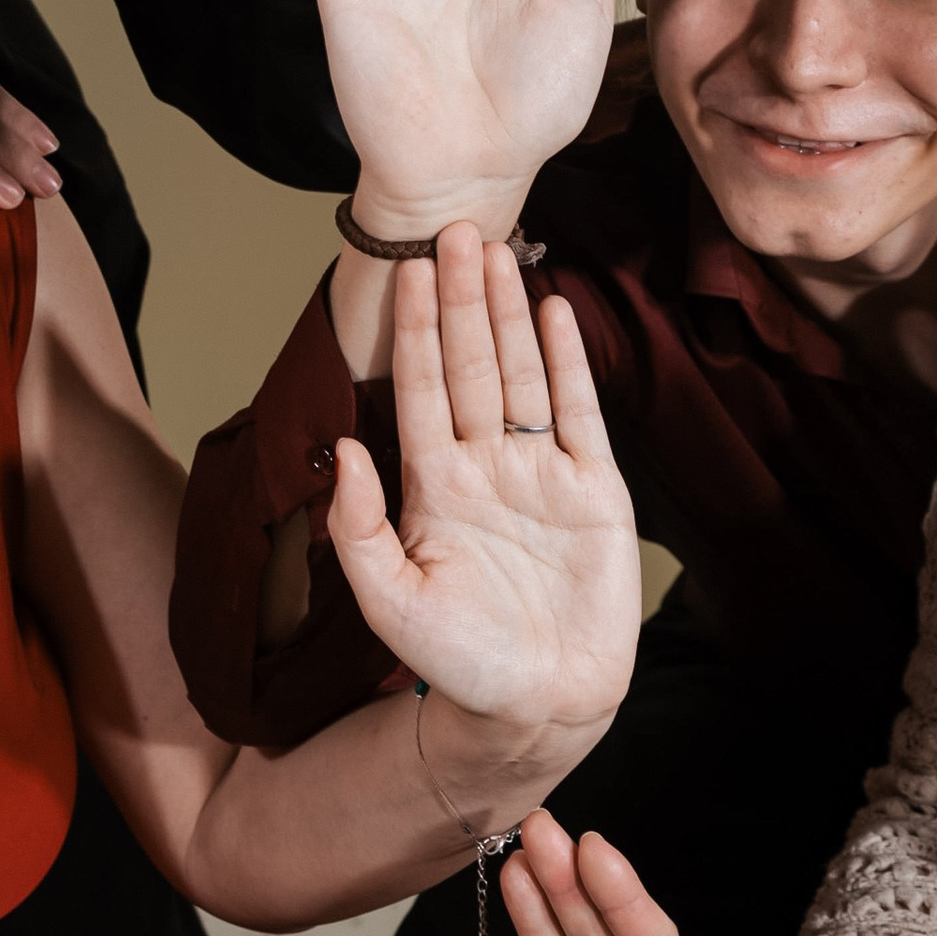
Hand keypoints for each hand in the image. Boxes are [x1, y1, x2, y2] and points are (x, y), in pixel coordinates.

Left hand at [329, 229, 639, 754]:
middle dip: (462, 299)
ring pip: (524, 376)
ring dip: (511, 316)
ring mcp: (540, 475)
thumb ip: (359, 528)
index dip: (415, 329)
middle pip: (472, 365)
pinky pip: (579, 413)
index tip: (408, 270)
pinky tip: (557, 313)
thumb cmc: (459, 662)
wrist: (539, 704)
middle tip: (456, 231)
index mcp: (434, 485)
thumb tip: (342, 448)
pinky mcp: (594, 491)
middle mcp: (486, 466)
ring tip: (502, 253)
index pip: (421, 389)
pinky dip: (569, 363)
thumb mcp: (389, 601)